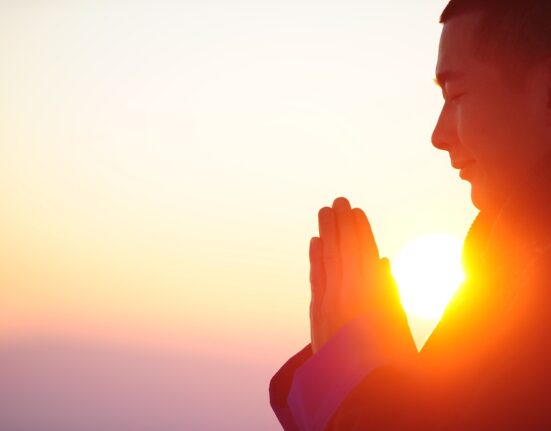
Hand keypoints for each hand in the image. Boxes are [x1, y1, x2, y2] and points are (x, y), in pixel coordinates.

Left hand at [309, 197, 411, 354]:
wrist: (361, 395)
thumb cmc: (390, 361)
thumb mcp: (397, 323)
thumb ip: (389, 288)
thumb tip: (381, 260)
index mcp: (373, 294)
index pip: (363, 252)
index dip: (359, 229)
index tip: (355, 210)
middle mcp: (348, 294)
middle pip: (342, 250)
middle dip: (339, 224)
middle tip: (336, 201)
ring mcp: (329, 303)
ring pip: (327, 260)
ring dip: (326, 234)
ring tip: (324, 213)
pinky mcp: (317, 315)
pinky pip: (316, 278)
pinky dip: (315, 259)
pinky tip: (314, 243)